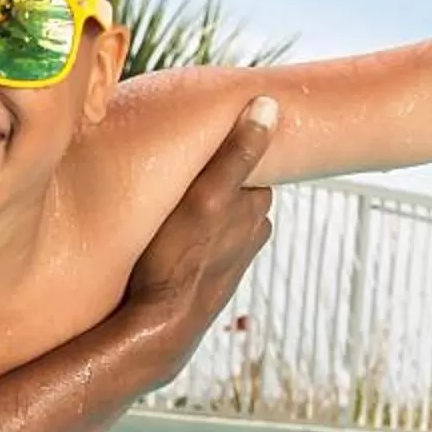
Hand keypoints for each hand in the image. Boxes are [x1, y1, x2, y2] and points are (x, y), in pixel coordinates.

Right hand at [114, 96, 276, 389]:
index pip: (252, 162)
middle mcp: (251, 232)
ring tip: (180, 192)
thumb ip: (238, 152)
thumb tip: (271, 104)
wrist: (160, 327)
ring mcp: (232, 257)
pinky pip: (208, 241)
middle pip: (241, 188)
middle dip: (222, 174)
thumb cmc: (178, 260)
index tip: (211, 130)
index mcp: (254, 207)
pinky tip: (175, 233)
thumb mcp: (206, 196)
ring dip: (209, 205)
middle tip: (191, 158)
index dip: (234, 145)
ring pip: (225, 216)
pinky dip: (198, 232)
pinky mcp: (210, 275)